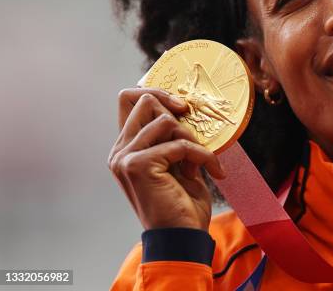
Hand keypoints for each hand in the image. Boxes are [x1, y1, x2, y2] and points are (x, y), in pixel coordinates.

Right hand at [108, 88, 225, 230]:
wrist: (182, 238)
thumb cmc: (182, 204)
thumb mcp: (178, 163)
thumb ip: (171, 137)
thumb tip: (181, 106)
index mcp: (126, 149)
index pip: (129, 99)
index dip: (157, 94)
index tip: (182, 109)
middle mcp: (119, 151)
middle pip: (143, 99)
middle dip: (176, 111)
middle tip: (194, 135)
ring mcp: (125, 158)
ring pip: (164, 119)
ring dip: (192, 138)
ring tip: (200, 162)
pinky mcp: (138, 165)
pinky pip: (180, 143)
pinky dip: (202, 155)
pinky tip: (212, 173)